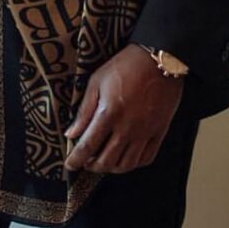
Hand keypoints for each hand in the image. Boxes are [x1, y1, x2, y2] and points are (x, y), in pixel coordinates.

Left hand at [63, 44, 184, 173]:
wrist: (159, 60)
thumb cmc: (126, 65)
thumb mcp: (97, 81)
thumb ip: (85, 109)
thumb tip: (71, 133)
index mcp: (109, 113)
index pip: (88, 146)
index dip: (76, 159)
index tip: (69, 165)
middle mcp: (127, 128)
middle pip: (106, 161)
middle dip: (92, 166)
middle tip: (86, 161)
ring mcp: (144, 132)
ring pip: (126, 165)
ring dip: (111, 168)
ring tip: (104, 161)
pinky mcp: (159, 132)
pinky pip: (146, 159)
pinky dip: (134, 164)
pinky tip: (126, 157)